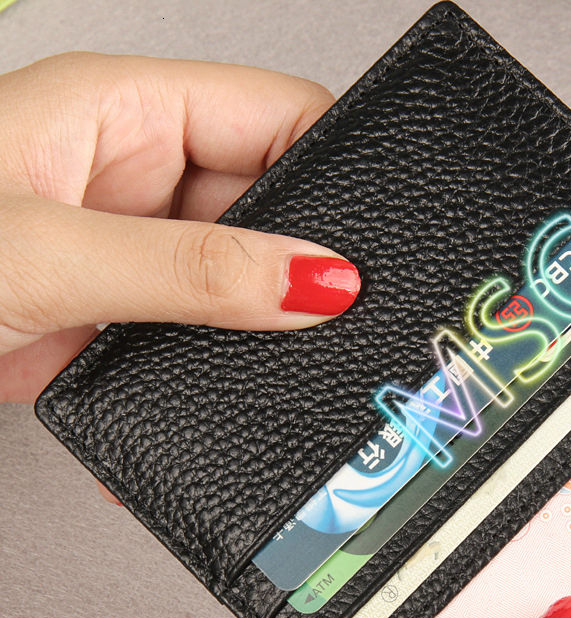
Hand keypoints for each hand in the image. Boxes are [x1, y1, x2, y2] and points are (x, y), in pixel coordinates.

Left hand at [0, 52, 358, 405]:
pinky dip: (217, 377)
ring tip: (282, 368)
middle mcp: (139, 177)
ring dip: (259, 329)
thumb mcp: (48, 252)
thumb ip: (188, 270)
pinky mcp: (125, 316)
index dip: (337, 168)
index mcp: (125, 113)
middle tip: (340, 319)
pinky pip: (201, 337)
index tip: (374, 236)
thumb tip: (313, 282)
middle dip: (306, 263)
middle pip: (270, 209)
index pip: (277, 113)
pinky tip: (220, 404)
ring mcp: (136, 252)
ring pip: (241, 281)